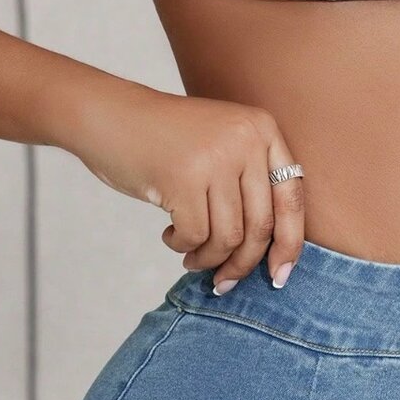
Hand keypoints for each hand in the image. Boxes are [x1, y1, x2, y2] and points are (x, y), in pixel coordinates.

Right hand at [69, 80, 303, 289]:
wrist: (108, 116)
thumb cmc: (167, 143)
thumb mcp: (222, 145)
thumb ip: (252, 184)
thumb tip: (276, 255)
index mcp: (262, 130)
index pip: (291, 199)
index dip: (290, 245)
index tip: (280, 276)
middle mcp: (244, 139)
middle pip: (260, 226)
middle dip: (242, 265)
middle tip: (224, 282)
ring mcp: (214, 158)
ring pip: (229, 237)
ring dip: (209, 259)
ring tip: (192, 258)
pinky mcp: (183, 178)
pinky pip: (196, 236)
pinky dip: (184, 247)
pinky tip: (171, 237)